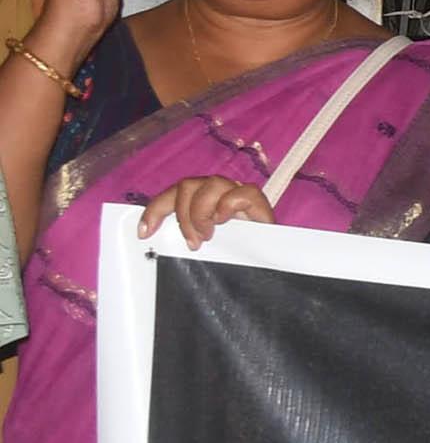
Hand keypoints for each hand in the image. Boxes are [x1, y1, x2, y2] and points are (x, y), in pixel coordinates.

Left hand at [137, 176, 273, 247]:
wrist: (271, 257)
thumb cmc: (237, 252)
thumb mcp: (205, 244)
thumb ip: (185, 235)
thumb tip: (152, 238)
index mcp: (200, 198)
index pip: (172, 194)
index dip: (155, 210)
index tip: (144, 233)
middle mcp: (216, 190)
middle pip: (186, 186)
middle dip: (183, 216)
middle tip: (192, 242)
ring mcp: (236, 192)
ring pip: (209, 186)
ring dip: (202, 214)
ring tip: (208, 236)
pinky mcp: (256, 199)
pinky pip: (238, 193)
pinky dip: (227, 206)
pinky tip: (226, 221)